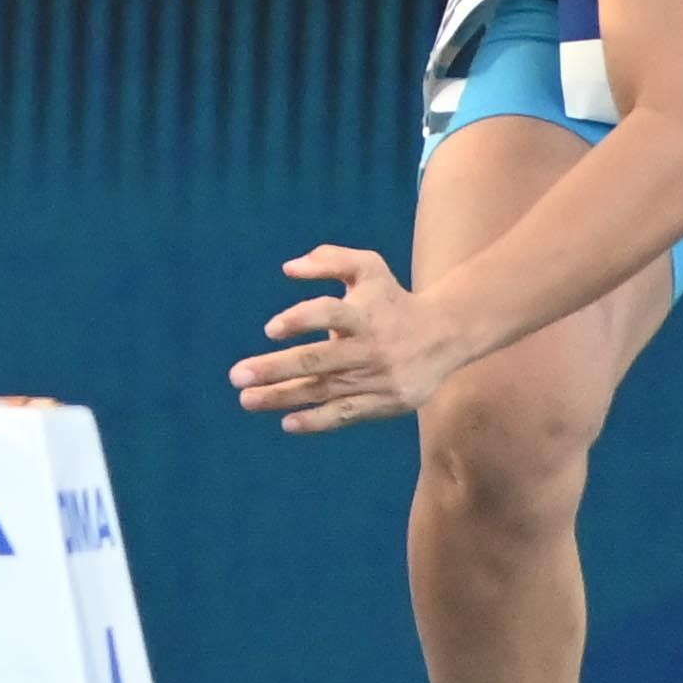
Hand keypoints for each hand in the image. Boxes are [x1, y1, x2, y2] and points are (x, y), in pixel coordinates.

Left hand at [231, 244, 475, 431]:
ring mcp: (377, 378)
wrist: (446, 335)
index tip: (270, 329)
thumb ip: (330, 260)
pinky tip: (286, 422)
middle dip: (274, 369)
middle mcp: (369, 347)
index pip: (329, 313)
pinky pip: (346, 414)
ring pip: (324, 390)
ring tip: (247, 399)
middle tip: (237, 376)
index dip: (300, 320)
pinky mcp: (385, 402)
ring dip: (282, 397)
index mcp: (363, 313)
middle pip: (318, 360)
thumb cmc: (393, 299)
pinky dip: (317, 420)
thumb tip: (289, 268)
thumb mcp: (368, 268)